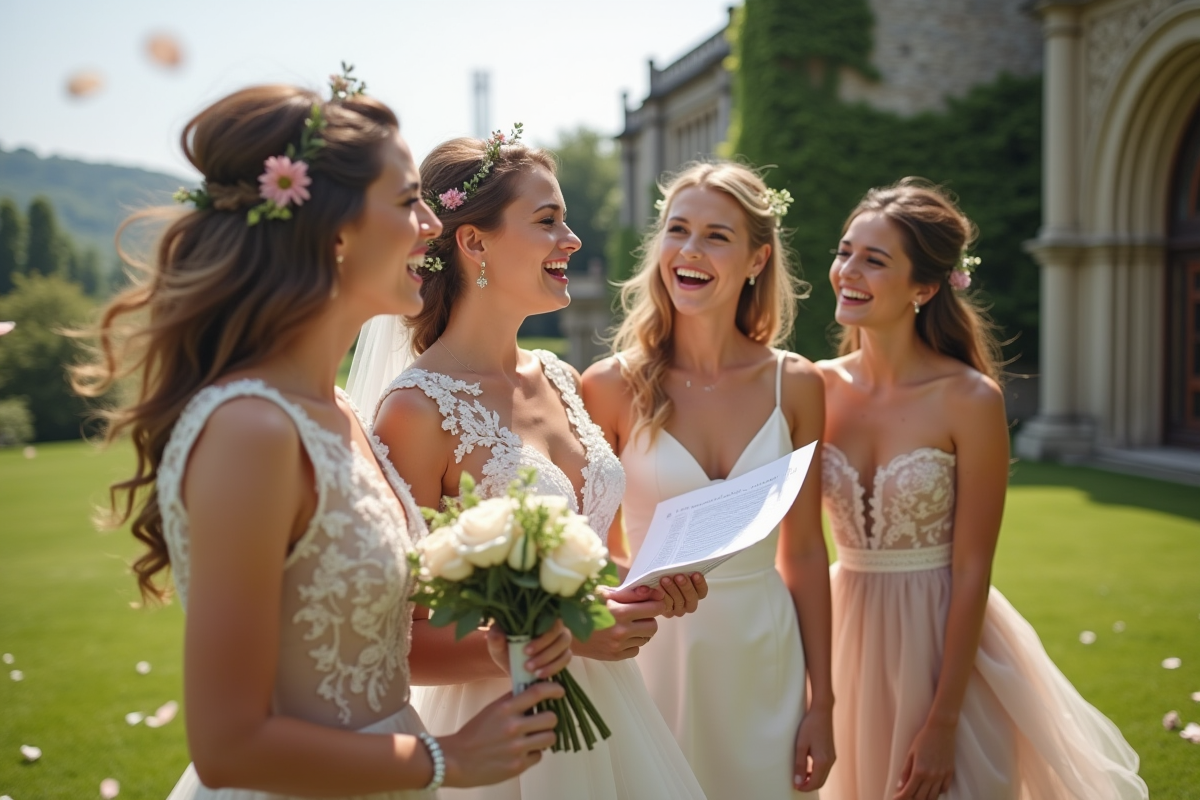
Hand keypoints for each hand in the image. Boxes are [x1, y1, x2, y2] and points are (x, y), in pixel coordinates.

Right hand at [440, 680, 563, 787]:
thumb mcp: (491, 710)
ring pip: (550, 738)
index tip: (560, 692)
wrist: (455, 760)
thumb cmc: (474, 733)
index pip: (538, 692)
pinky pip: (539, 755)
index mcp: (505, 709)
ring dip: (545, 737)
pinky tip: (523, 751)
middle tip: (543, 721)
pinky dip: (534, 753)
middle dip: (550, 719)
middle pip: (551, 718)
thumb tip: (533, 689)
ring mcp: (517, 747)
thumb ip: (512, 700)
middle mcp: (513, 726)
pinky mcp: (518, 765)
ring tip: (535, 737)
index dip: (554, 689)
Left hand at [485, 621, 571, 679]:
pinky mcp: (564, 653)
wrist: (514, 667)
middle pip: (561, 634)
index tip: (525, 651)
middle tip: (528, 665)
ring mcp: (561, 638)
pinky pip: (566, 659)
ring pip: (565, 647)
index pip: (549, 620)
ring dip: (550, 661)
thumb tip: (497, 633)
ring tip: (533, 672)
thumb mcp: (497, 646)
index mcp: (538, 617)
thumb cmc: (506, 650)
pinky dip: (554, 668)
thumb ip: (495, 639)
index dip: (541, 637)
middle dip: (545, 652)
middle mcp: (553, 625)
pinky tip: (540, 675)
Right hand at [570, 587, 661, 660]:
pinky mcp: (615, 656)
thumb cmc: (584, 606)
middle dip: (649, 619)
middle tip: (639, 614)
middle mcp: (622, 630)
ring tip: (627, 625)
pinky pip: (636, 649)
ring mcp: (619, 645)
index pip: (654, 609)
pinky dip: (632, 643)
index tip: (652, 603)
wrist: (566, 631)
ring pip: (645, 638)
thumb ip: (629, 592)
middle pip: (653, 626)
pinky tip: (620, 636)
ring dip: (640, 631)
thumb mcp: (604, 593)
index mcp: (620, 611)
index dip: (656, 604)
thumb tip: (651, 591)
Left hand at [656, 573, 707, 617]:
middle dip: (686, 586)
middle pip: (691, 598)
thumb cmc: (669, 575)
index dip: (700, 583)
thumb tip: (687, 565)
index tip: (695, 574)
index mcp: (696, 593)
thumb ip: (684, 570)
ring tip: (665, 579)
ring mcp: (678, 610)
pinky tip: (658, 588)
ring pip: (679, 602)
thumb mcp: (678, 571)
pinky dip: (662, 596)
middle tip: (679, 576)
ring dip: (672, 590)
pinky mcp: (667, 612)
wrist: (654, 585)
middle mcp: (689, 604)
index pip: (702, 591)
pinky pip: (667, 606)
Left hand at [792, 706, 834, 792]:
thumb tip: (798, 782)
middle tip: (796, 784)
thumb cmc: (810, 726)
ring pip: (823, 776)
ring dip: (813, 780)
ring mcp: (832, 757)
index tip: (794, 786)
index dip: (804, 787)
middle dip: (809, 786)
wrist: (822, 711)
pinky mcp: (831, 753)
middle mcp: (830, 761)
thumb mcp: (800, 745)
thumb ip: (800, 765)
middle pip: (820, 782)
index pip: (814, 783)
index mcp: (822, 761)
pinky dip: (817, 773)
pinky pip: (825, 769)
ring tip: (799, 777)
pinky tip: (807, 768)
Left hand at [892, 719, 955, 799]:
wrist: (941, 729)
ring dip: (924, 798)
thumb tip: (900, 786)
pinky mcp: (950, 773)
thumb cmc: (924, 738)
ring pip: (933, 796)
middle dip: (911, 799)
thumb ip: (905, 771)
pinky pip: (944, 789)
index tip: (896, 798)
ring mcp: (942, 775)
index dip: (901, 797)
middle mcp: (931, 776)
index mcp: (919, 771)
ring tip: (917, 795)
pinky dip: (937, 792)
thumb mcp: (910, 753)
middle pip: (921, 798)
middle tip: (906, 795)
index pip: (909, 792)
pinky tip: (931, 788)